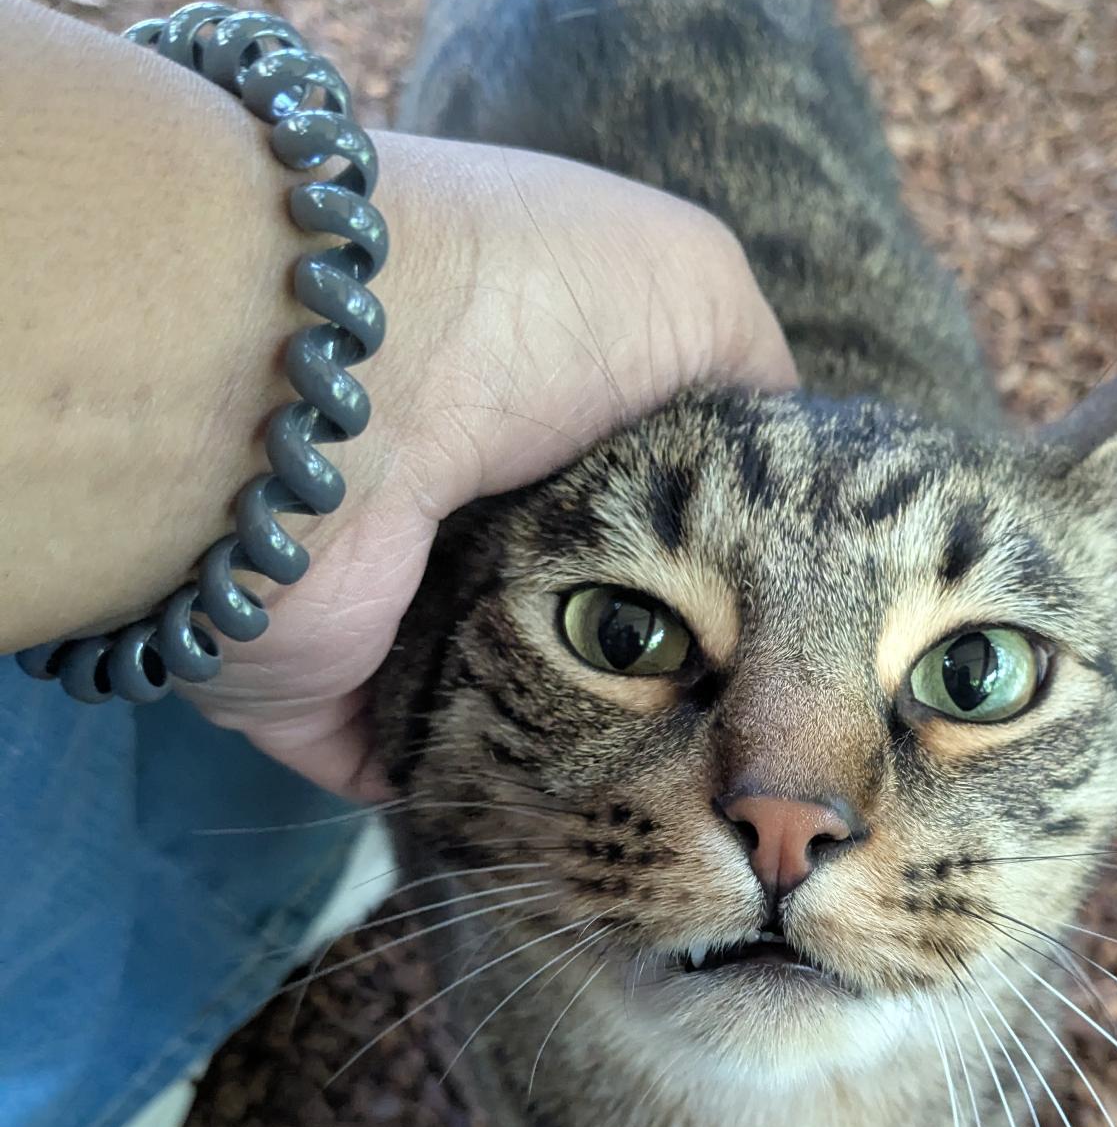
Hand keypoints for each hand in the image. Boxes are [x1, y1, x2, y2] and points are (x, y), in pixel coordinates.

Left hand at [182, 134, 794, 796]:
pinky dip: (466, 809)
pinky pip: (402, 776)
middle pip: (576, 616)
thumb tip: (784, 449)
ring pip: (499, 712)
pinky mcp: (320, 694)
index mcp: (529, 401)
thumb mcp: (690, 286)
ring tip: (671, 809)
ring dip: (575, 759)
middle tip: (735, 753)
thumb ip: (747, 367)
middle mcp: (451, 499)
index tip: (785, 646)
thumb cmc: (520, 305)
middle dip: (656, 685)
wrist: (328, 391)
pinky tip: (560, 840)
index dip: (720, 571)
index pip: (639, 507)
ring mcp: (381, 606)